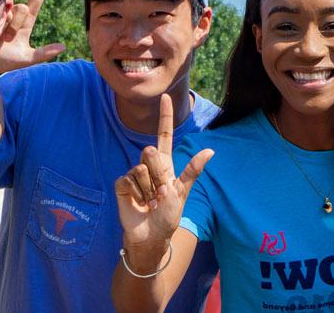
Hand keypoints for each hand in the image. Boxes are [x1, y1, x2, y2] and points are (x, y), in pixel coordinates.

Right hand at [0, 0, 65, 74]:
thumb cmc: (5, 61)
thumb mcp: (26, 59)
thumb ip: (44, 54)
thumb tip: (63, 47)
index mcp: (27, 22)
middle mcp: (15, 14)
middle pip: (23, 8)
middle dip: (16, 25)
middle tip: (7, 39)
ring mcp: (1, 12)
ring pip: (9, 10)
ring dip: (4, 27)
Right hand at [114, 94, 213, 255]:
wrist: (150, 236)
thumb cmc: (168, 216)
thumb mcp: (183, 192)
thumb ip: (192, 170)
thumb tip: (211, 150)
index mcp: (166, 165)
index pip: (164, 135)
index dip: (164, 117)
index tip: (164, 97)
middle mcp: (149, 166)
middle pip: (152, 153)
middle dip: (158, 174)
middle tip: (160, 193)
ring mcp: (135, 175)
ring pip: (140, 169)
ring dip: (148, 189)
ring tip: (150, 201)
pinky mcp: (122, 184)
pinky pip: (127, 180)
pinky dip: (135, 194)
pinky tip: (137, 203)